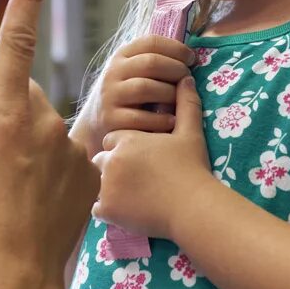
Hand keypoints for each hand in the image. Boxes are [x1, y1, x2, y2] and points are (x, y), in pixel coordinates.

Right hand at [0, 0, 99, 288]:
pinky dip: (55, 176)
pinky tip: (41, 206)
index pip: (16, 42)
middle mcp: (43, 119)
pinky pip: (68, 159)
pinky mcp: (91, 170)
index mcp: (4, 111)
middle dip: (11, 121)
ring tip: (16, 196)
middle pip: (24, 101)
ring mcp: (71, 145)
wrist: (15, 270)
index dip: (26, 0)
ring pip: (46, 134)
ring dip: (32, 153)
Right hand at [84, 35, 195, 154]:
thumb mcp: (135, 72)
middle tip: (189, 80)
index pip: (151, 42)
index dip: (176, 48)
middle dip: (176, 70)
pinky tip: (172, 121)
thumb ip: (156, 61)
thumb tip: (192, 56)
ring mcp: (110, 95)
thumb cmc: (129, 95)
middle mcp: (113, 72)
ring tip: (181, 101)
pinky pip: (140, 118)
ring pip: (145, 88)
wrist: (97, 123)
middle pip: (151, 63)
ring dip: (170, 94)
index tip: (192, 59)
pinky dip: (160, 120)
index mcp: (122, 55)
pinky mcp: (110, 120)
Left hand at [93, 76, 215, 241]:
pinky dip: (108, 210)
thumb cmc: (192, 168)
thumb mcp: (190, 132)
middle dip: (114, 167)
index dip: (125, 148)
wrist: (192, 205)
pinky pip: (96, 208)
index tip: (140, 158)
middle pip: (101, 160)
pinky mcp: (107, 209)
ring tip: (131, 195)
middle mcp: (111, 159)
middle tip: (135, 179)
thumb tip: (186, 78)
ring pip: (97, 184)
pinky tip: (126, 209)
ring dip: (109, 188)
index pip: (113, 140)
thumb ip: (186, 104)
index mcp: (126, 139)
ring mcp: (106, 185)